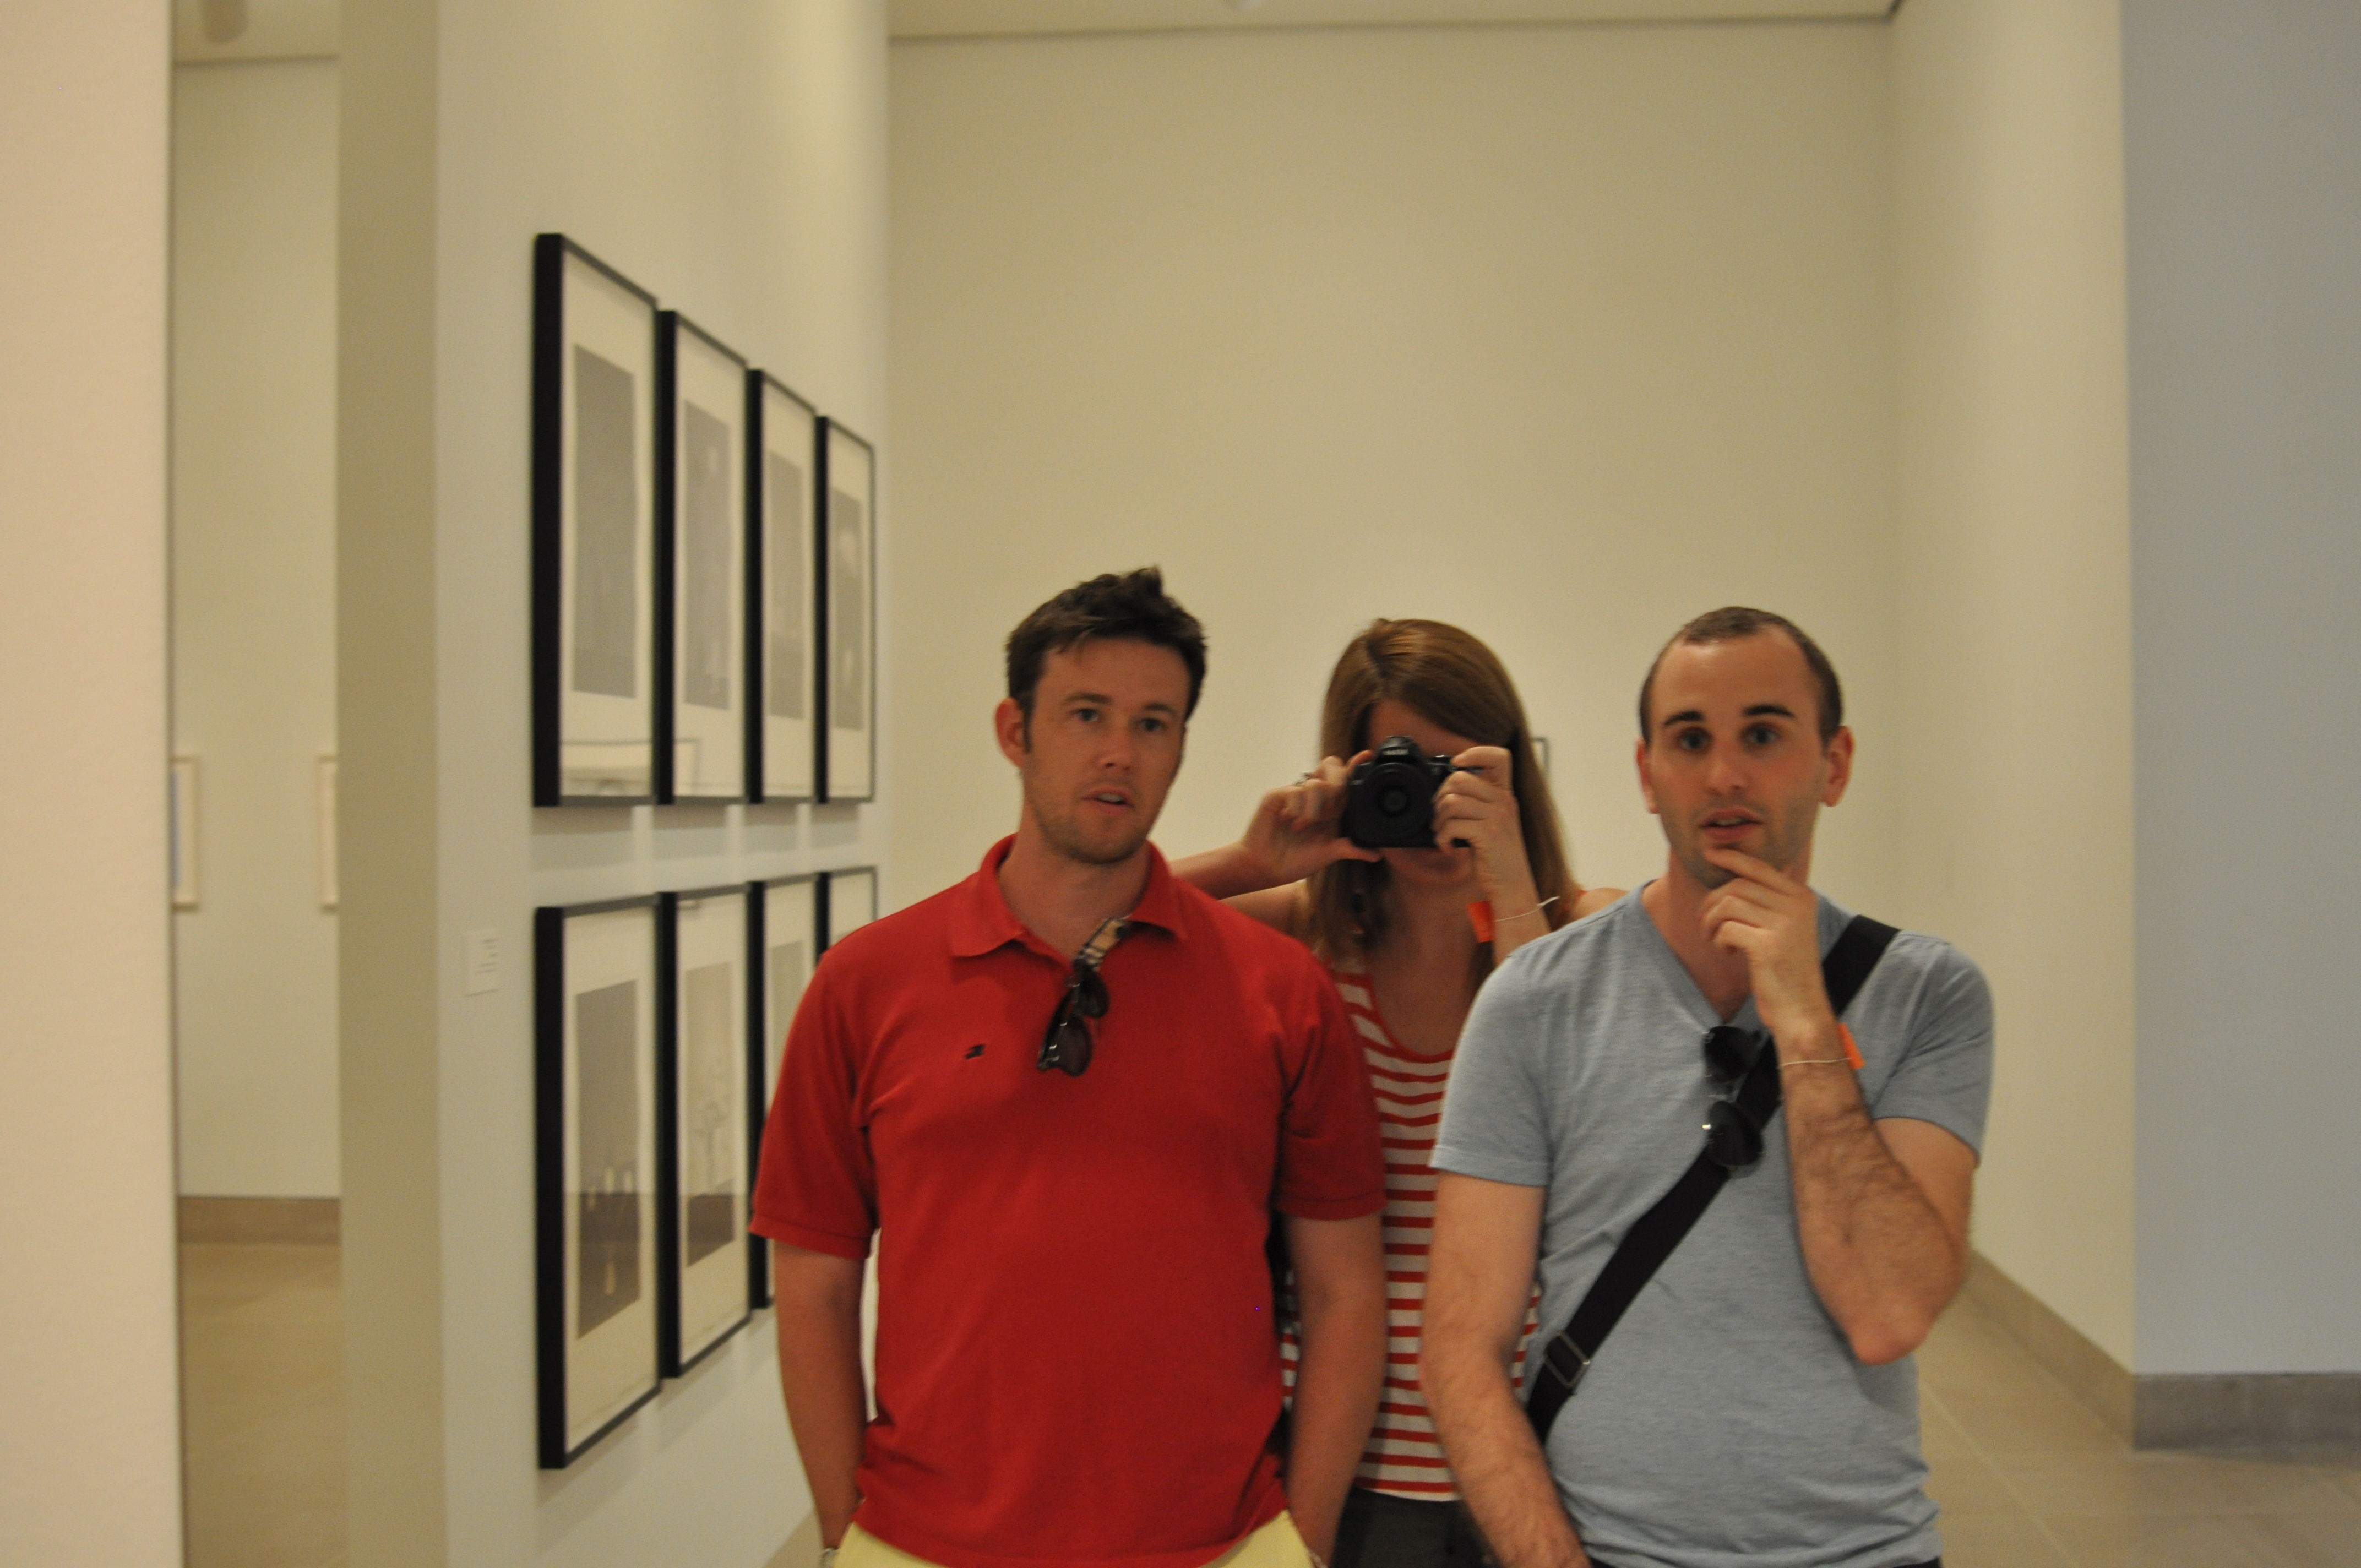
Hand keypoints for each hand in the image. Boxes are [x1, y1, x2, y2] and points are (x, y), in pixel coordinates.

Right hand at [1239, 753, 1380, 884]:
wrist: (1266, 867)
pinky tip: (1287, 820)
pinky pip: (1294, 791)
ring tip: (1303, 826)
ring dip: (1314, 807)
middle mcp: (1314, 798)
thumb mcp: (1328, 854)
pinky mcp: (1278, 796)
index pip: (1346, 782)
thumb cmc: (1295, 860)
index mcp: (1330, 808)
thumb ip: (1350, 849)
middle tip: (1332, 805)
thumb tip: (1377, 854)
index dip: (1355, 768)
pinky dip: (1296, 808)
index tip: (1366, 756)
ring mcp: (1295, 795)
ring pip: (1316, 782)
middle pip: (1331, 767)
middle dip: (1337, 782)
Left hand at [1431, 746, 1538, 907]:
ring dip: (1438, 820)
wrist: (1512, 884)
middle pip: (1459, 778)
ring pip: (1451, 801)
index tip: (1456, 763)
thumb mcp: (1493, 821)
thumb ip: (1478, 801)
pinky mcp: (1488, 834)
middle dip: (1440, 798)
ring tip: (1442, 833)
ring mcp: (1497, 817)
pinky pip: (1451, 825)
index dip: (1475, 753)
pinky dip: (1441, 837)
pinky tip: (1447, 846)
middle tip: (1440, 817)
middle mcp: (1503, 801)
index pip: (1499, 756)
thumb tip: (1446, 789)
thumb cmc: (1496, 854)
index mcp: (1505, 794)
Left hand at [1698, 848, 1832, 1045]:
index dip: (1730, 857)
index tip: (1709, 852)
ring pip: (1727, 904)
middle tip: (1709, 926)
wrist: (1800, 1010)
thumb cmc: (1785, 970)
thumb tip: (1739, 873)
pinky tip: (1730, 953)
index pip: (1758, 867)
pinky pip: (1726, 928)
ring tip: (1717, 940)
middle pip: (1736, 886)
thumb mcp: (1785, 928)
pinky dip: (1719, 941)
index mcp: (1800, 897)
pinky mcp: (1768, 945)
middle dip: (1712, 904)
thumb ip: (1769, 900)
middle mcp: (1796, 905)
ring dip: (1712, 923)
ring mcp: (1784, 924)